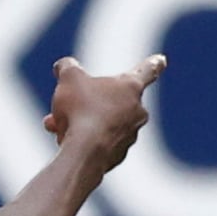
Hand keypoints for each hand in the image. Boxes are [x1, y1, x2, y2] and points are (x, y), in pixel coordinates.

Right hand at [45, 52, 163, 166]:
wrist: (84, 153)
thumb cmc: (81, 109)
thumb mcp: (68, 79)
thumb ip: (67, 67)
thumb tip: (63, 66)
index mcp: (131, 87)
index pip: (146, 71)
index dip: (153, 63)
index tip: (162, 60)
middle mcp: (136, 111)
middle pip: (109, 100)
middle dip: (84, 101)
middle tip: (65, 103)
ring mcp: (129, 135)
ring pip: (99, 122)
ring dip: (78, 120)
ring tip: (54, 124)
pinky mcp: (118, 155)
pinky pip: (98, 141)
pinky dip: (82, 138)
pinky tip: (63, 140)